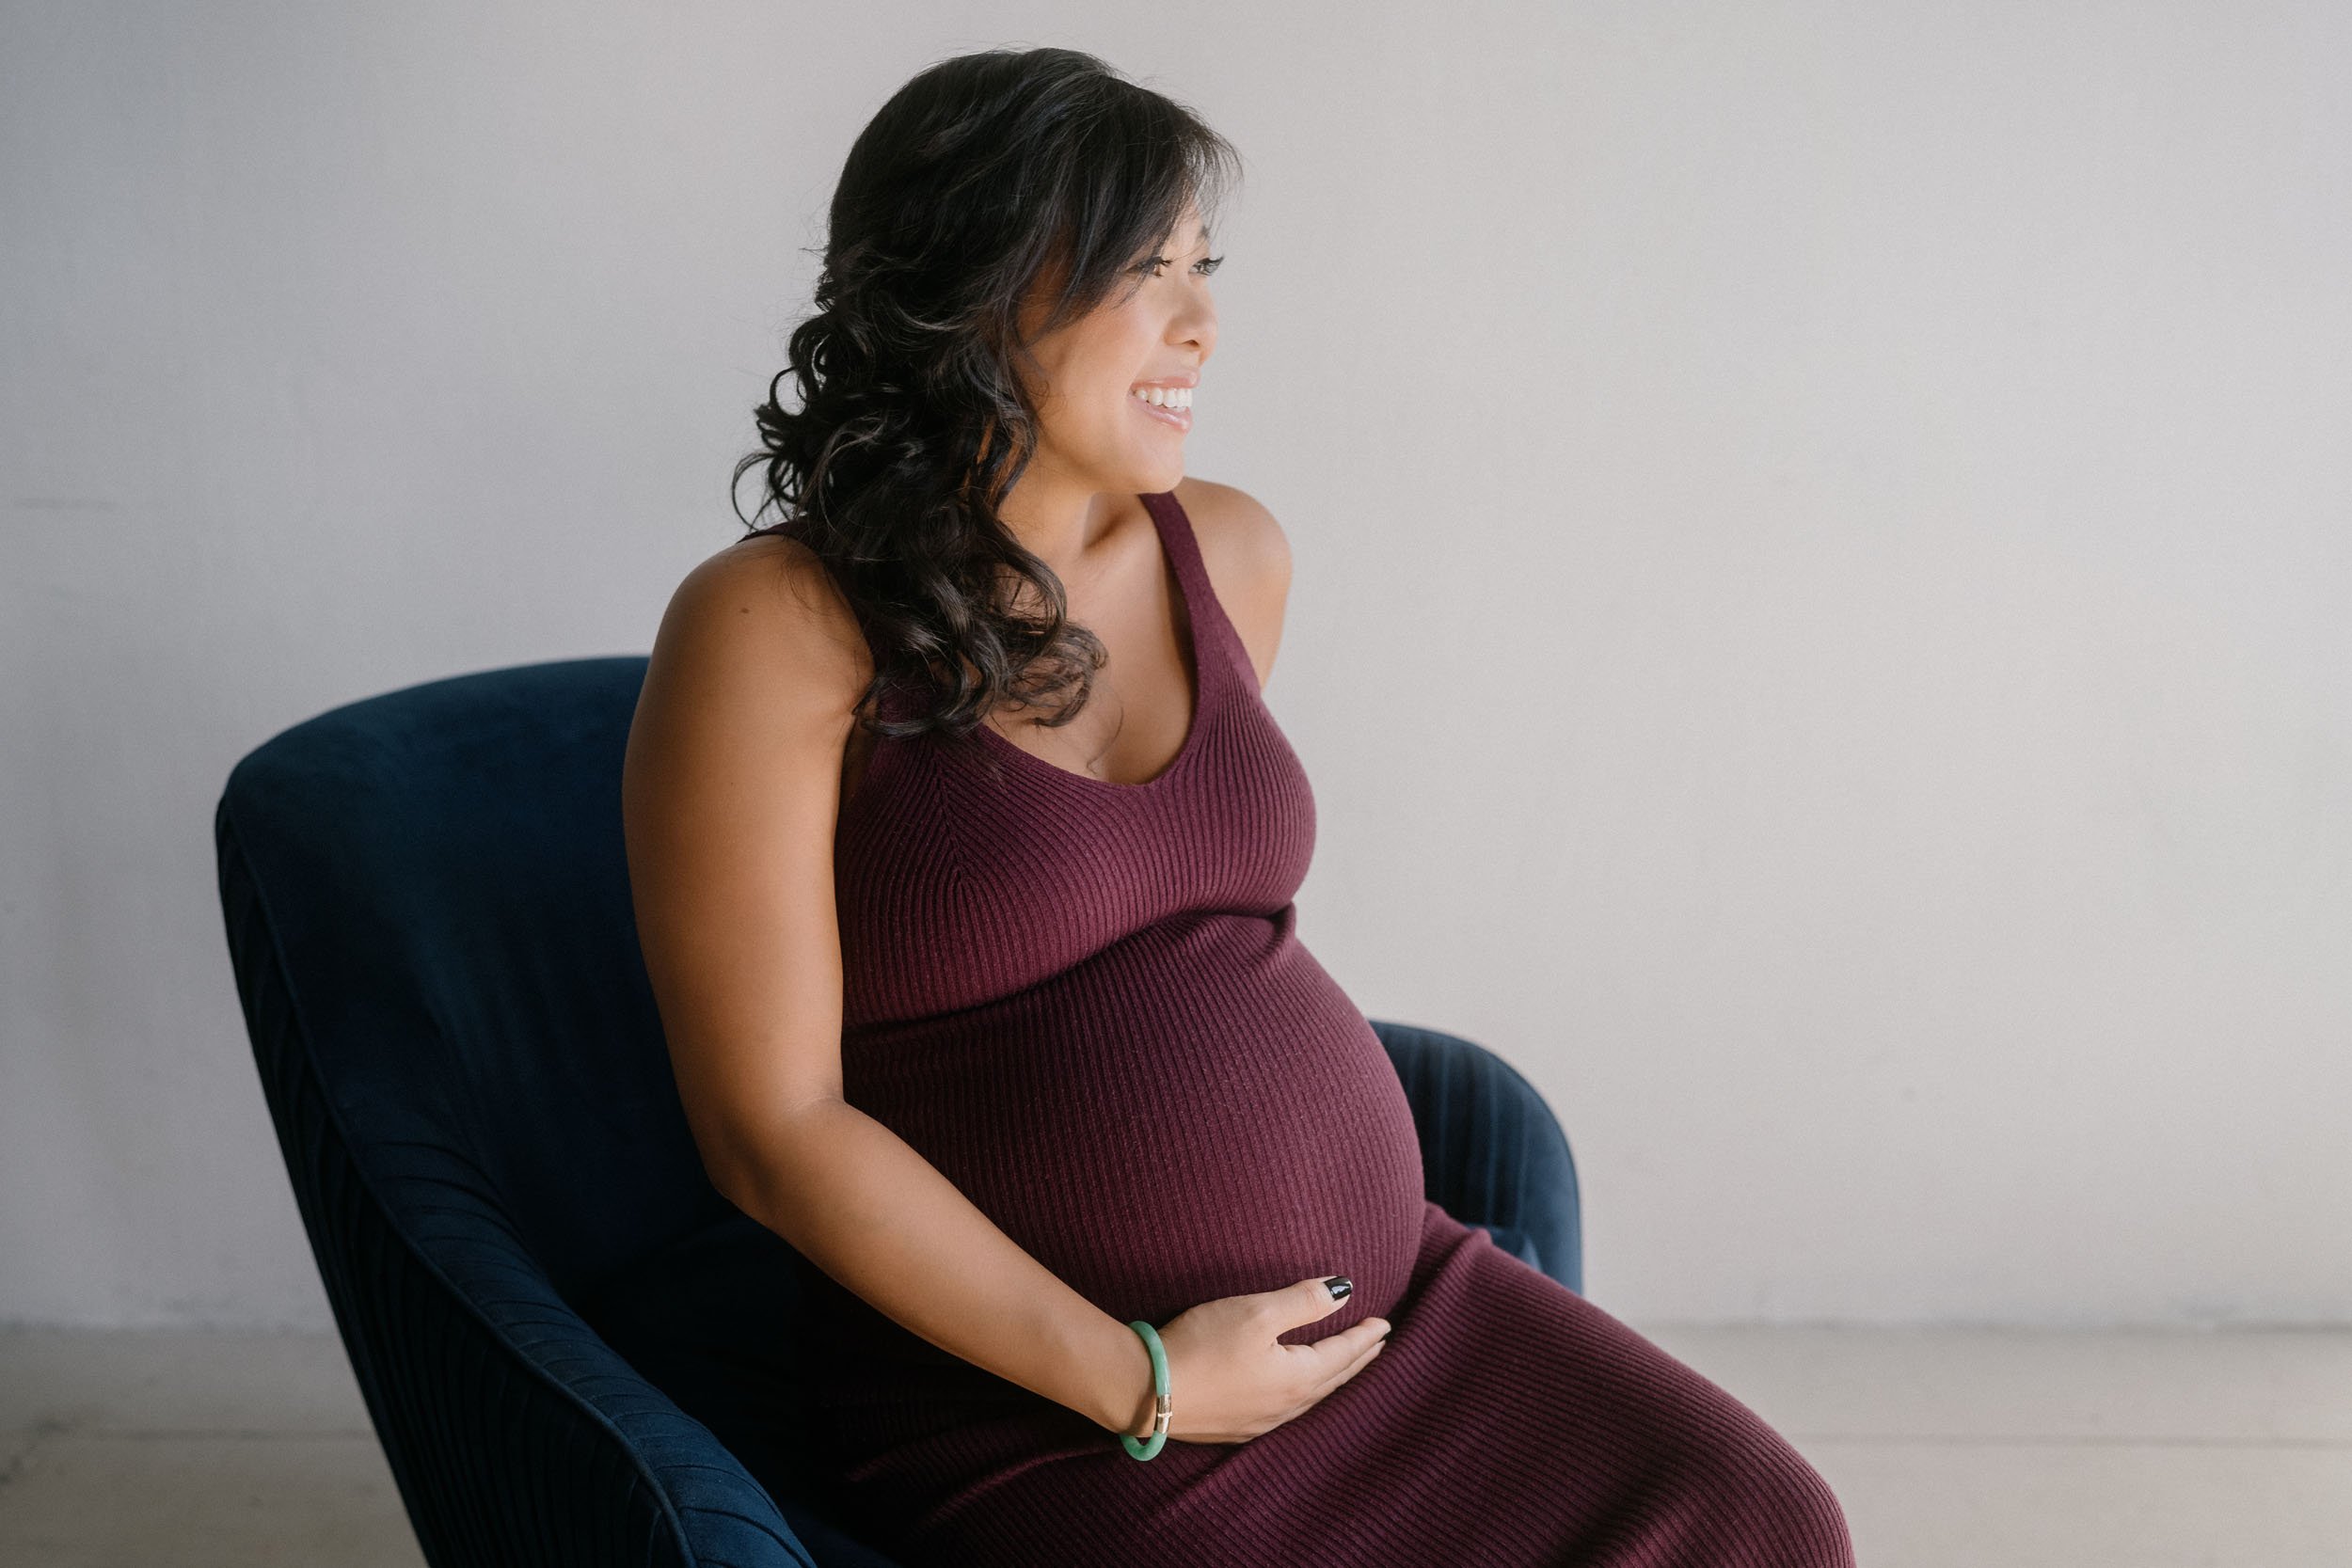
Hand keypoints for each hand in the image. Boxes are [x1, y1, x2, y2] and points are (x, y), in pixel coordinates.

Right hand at [1117, 1276, 1390, 1444]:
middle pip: (1332, 1379)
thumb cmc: (1201, 1345)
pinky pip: (1287, 1409)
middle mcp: (1286, 1406)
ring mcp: (1260, 1421)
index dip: (1365, 1337)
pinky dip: (1305, 1392)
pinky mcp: (1236, 1427)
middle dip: (1356, 1359)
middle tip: (1377, 1344)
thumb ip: (1303, 1301)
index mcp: (1297, 1378)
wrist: (1146, 1392)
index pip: (1343, 1354)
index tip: (1385, 1323)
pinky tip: (1295, 1390)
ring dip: (1332, 1377)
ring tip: (1344, 1364)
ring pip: (1311, 1397)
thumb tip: (1346, 1290)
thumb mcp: (1255, 1312)